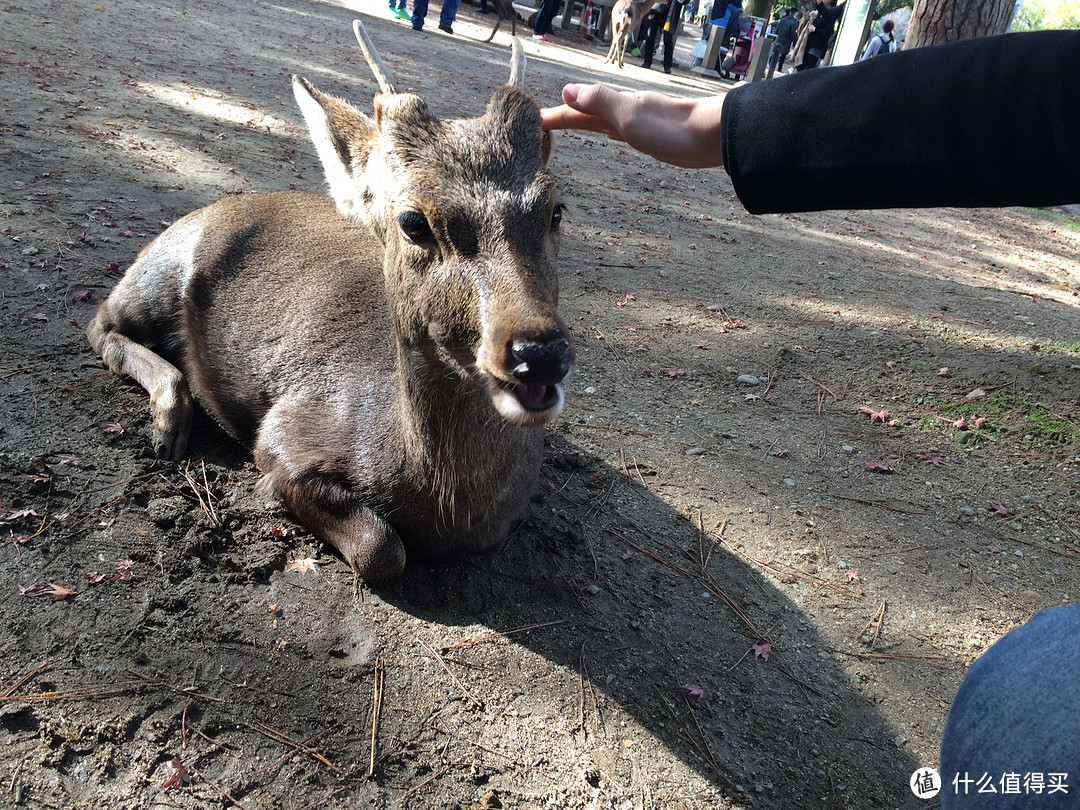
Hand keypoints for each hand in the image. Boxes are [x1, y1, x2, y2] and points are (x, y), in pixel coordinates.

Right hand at [540, 83, 725, 168]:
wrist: (711, 136)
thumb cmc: (672, 127)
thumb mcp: (628, 115)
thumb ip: (598, 102)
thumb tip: (566, 91)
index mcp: (615, 106)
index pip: (575, 107)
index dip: (553, 114)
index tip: (531, 120)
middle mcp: (622, 110)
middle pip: (584, 112)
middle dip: (562, 116)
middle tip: (538, 124)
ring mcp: (635, 122)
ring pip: (599, 120)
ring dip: (580, 121)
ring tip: (562, 125)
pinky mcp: (649, 134)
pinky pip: (616, 129)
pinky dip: (603, 128)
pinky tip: (607, 132)